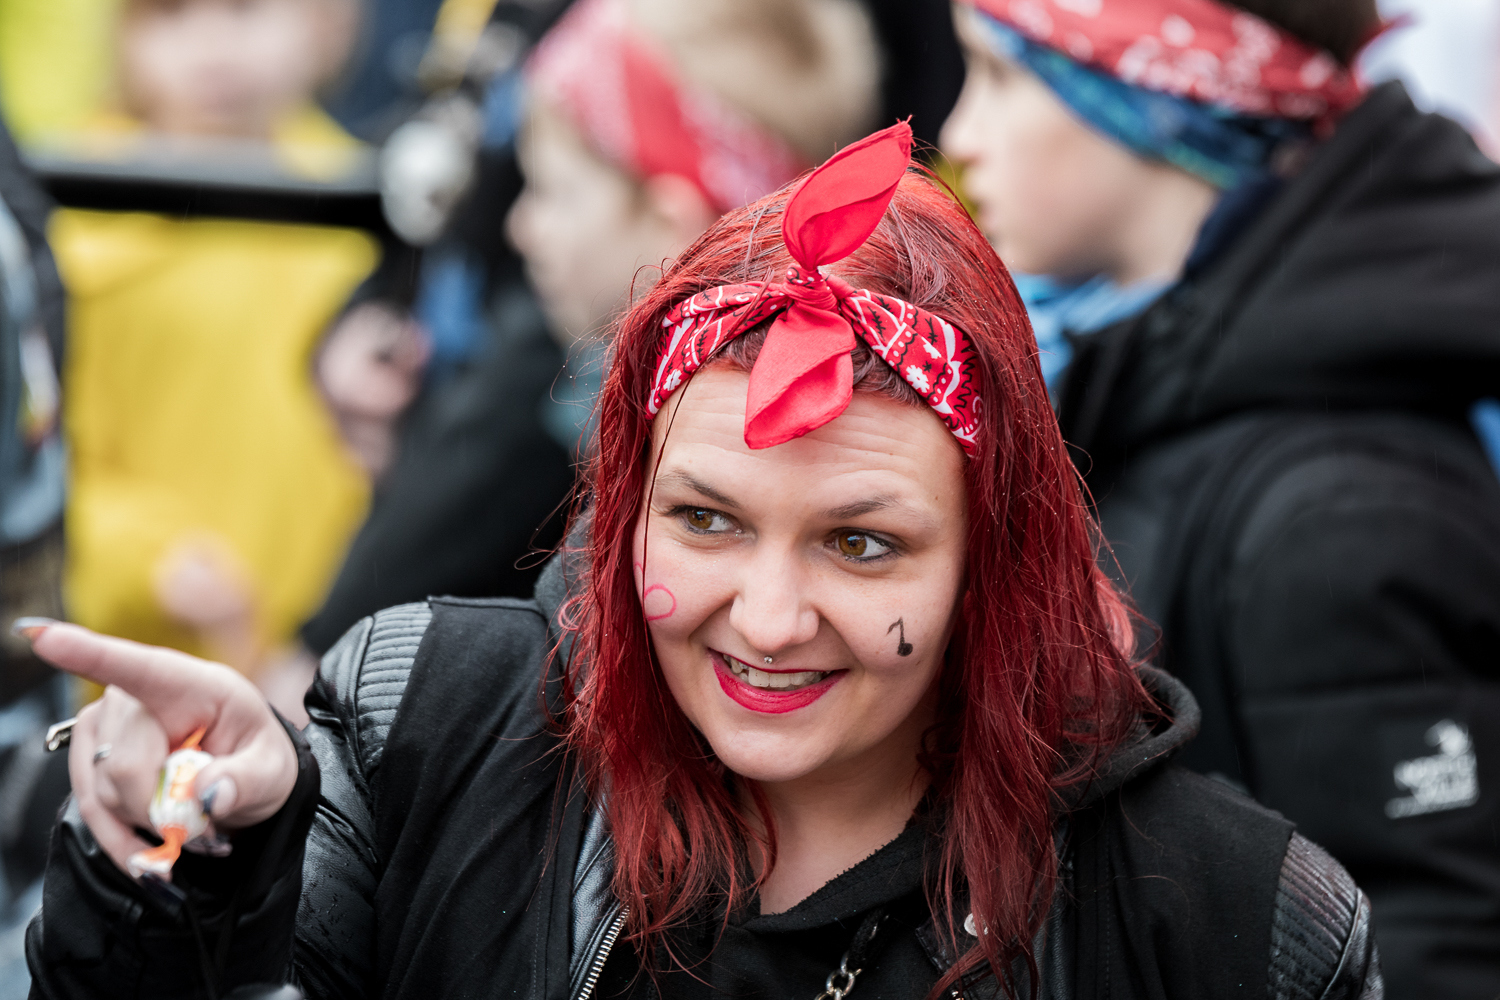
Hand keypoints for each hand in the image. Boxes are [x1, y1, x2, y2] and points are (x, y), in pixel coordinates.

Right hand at [20, 622, 297, 875]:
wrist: (244, 777)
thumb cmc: (256, 758)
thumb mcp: (272, 771)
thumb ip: (245, 781)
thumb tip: (208, 797)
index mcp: (190, 683)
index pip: (135, 666)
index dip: (87, 652)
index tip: (43, 636)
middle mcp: (137, 697)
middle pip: (124, 765)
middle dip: (161, 807)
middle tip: (202, 823)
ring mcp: (106, 726)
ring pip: (105, 793)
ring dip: (146, 824)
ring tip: (188, 825)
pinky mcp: (89, 758)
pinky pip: (91, 810)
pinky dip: (121, 840)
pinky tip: (147, 855)